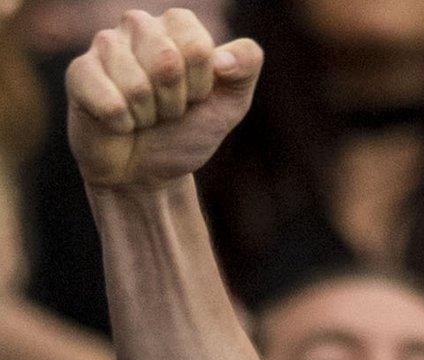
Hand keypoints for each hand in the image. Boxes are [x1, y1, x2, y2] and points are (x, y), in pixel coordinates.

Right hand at [66, 9, 259, 189]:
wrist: (148, 171)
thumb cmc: (187, 131)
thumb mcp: (230, 104)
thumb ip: (245, 68)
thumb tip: (222, 59)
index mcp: (177, 25)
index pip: (197, 46)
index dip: (201, 84)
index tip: (195, 97)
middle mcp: (138, 25)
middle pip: (167, 60)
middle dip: (175, 101)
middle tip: (168, 110)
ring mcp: (105, 46)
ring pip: (137, 85)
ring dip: (148, 115)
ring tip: (144, 116)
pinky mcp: (78, 72)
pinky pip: (110, 102)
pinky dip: (122, 124)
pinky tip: (118, 123)